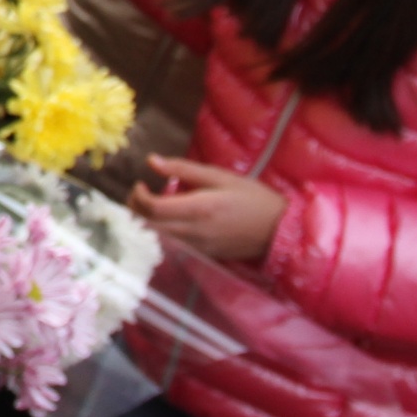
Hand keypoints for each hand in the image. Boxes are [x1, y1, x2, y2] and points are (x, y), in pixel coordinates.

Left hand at [126, 155, 287, 262]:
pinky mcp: (203, 255)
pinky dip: (160, 233)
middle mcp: (195, 232)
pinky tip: (166, 220)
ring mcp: (198, 247)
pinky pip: (172, 246)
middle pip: (150, 226)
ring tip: (150, 205)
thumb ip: (183, 169)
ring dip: (146, 222)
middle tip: (140, 194)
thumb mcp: (220, 176)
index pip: (154, 208)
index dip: (138, 197)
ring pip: (158, 239)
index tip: (140, 184)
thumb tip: (151, 161)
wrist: (280, 231)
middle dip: (136, 210)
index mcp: (199, 208)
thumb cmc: (252, 198)